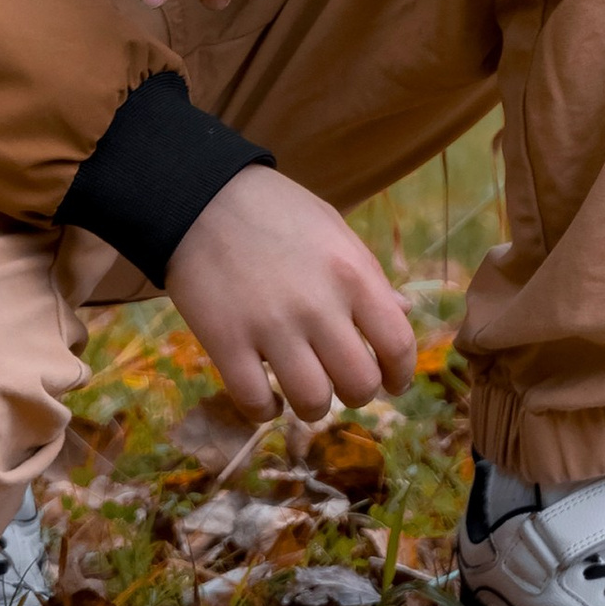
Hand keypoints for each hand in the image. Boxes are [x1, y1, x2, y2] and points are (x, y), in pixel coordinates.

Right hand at [165, 165, 416, 421]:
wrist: (200, 196)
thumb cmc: (275, 210)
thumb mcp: (334, 229)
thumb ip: (369, 275)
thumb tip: (404, 311)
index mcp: (352, 274)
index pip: (398, 345)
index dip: (400, 374)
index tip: (391, 382)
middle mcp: (318, 305)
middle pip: (359, 385)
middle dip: (357, 394)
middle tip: (341, 383)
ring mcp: (270, 327)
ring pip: (312, 402)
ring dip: (313, 405)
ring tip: (304, 390)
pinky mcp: (226, 342)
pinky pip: (256, 403)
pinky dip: (265, 410)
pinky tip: (267, 397)